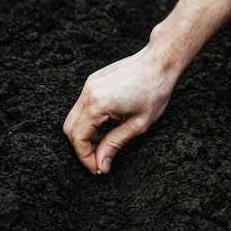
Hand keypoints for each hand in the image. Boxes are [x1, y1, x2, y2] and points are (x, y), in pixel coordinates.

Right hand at [63, 46, 175, 174]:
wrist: (159, 62)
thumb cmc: (154, 92)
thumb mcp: (137, 125)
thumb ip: (114, 144)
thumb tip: (101, 164)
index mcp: (98, 104)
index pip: (79, 138)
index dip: (86, 157)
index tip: (98, 168)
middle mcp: (88, 92)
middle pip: (70, 128)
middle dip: (82, 148)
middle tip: (100, 159)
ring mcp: (88, 85)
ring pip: (74, 117)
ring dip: (85, 134)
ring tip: (105, 143)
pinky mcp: (93, 81)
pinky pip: (82, 106)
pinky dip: (89, 121)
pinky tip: (106, 127)